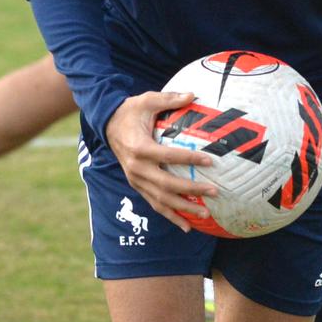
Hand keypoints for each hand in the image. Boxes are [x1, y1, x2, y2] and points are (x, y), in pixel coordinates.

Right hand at [105, 90, 216, 231]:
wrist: (107, 125)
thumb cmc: (131, 111)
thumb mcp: (147, 100)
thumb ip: (169, 99)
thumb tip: (193, 95)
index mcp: (139, 148)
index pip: (168, 156)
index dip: (190, 158)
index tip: (211, 161)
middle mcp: (136, 168)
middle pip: (166, 184)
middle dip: (191, 189)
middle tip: (214, 191)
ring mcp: (135, 180)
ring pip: (161, 199)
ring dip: (183, 208)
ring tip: (205, 214)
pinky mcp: (137, 186)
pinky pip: (154, 204)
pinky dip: (170, 216)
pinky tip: (187, 227)